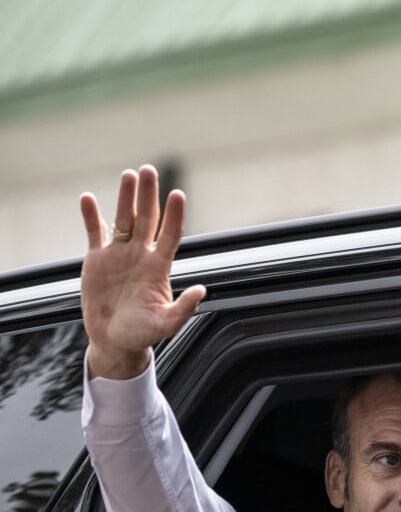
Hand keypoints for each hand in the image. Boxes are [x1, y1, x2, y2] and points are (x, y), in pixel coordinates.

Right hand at [80, 165, 205, 378]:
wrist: (114, 340)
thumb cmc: (142, 334)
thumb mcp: (165, 324)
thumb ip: (183, 308)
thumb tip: (202, 290)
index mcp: (159, 267)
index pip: (170, 235)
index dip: (174, 216)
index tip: (178, 195)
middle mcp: (141, 255)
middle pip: (147, 219)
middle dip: (148, 196)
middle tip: (148, 170)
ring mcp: (119, 254)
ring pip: (123, 220)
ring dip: (125, 198)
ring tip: (128, 175)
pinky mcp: (97, 259)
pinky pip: (94, 232)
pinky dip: (91, 216)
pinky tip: (88, 198)